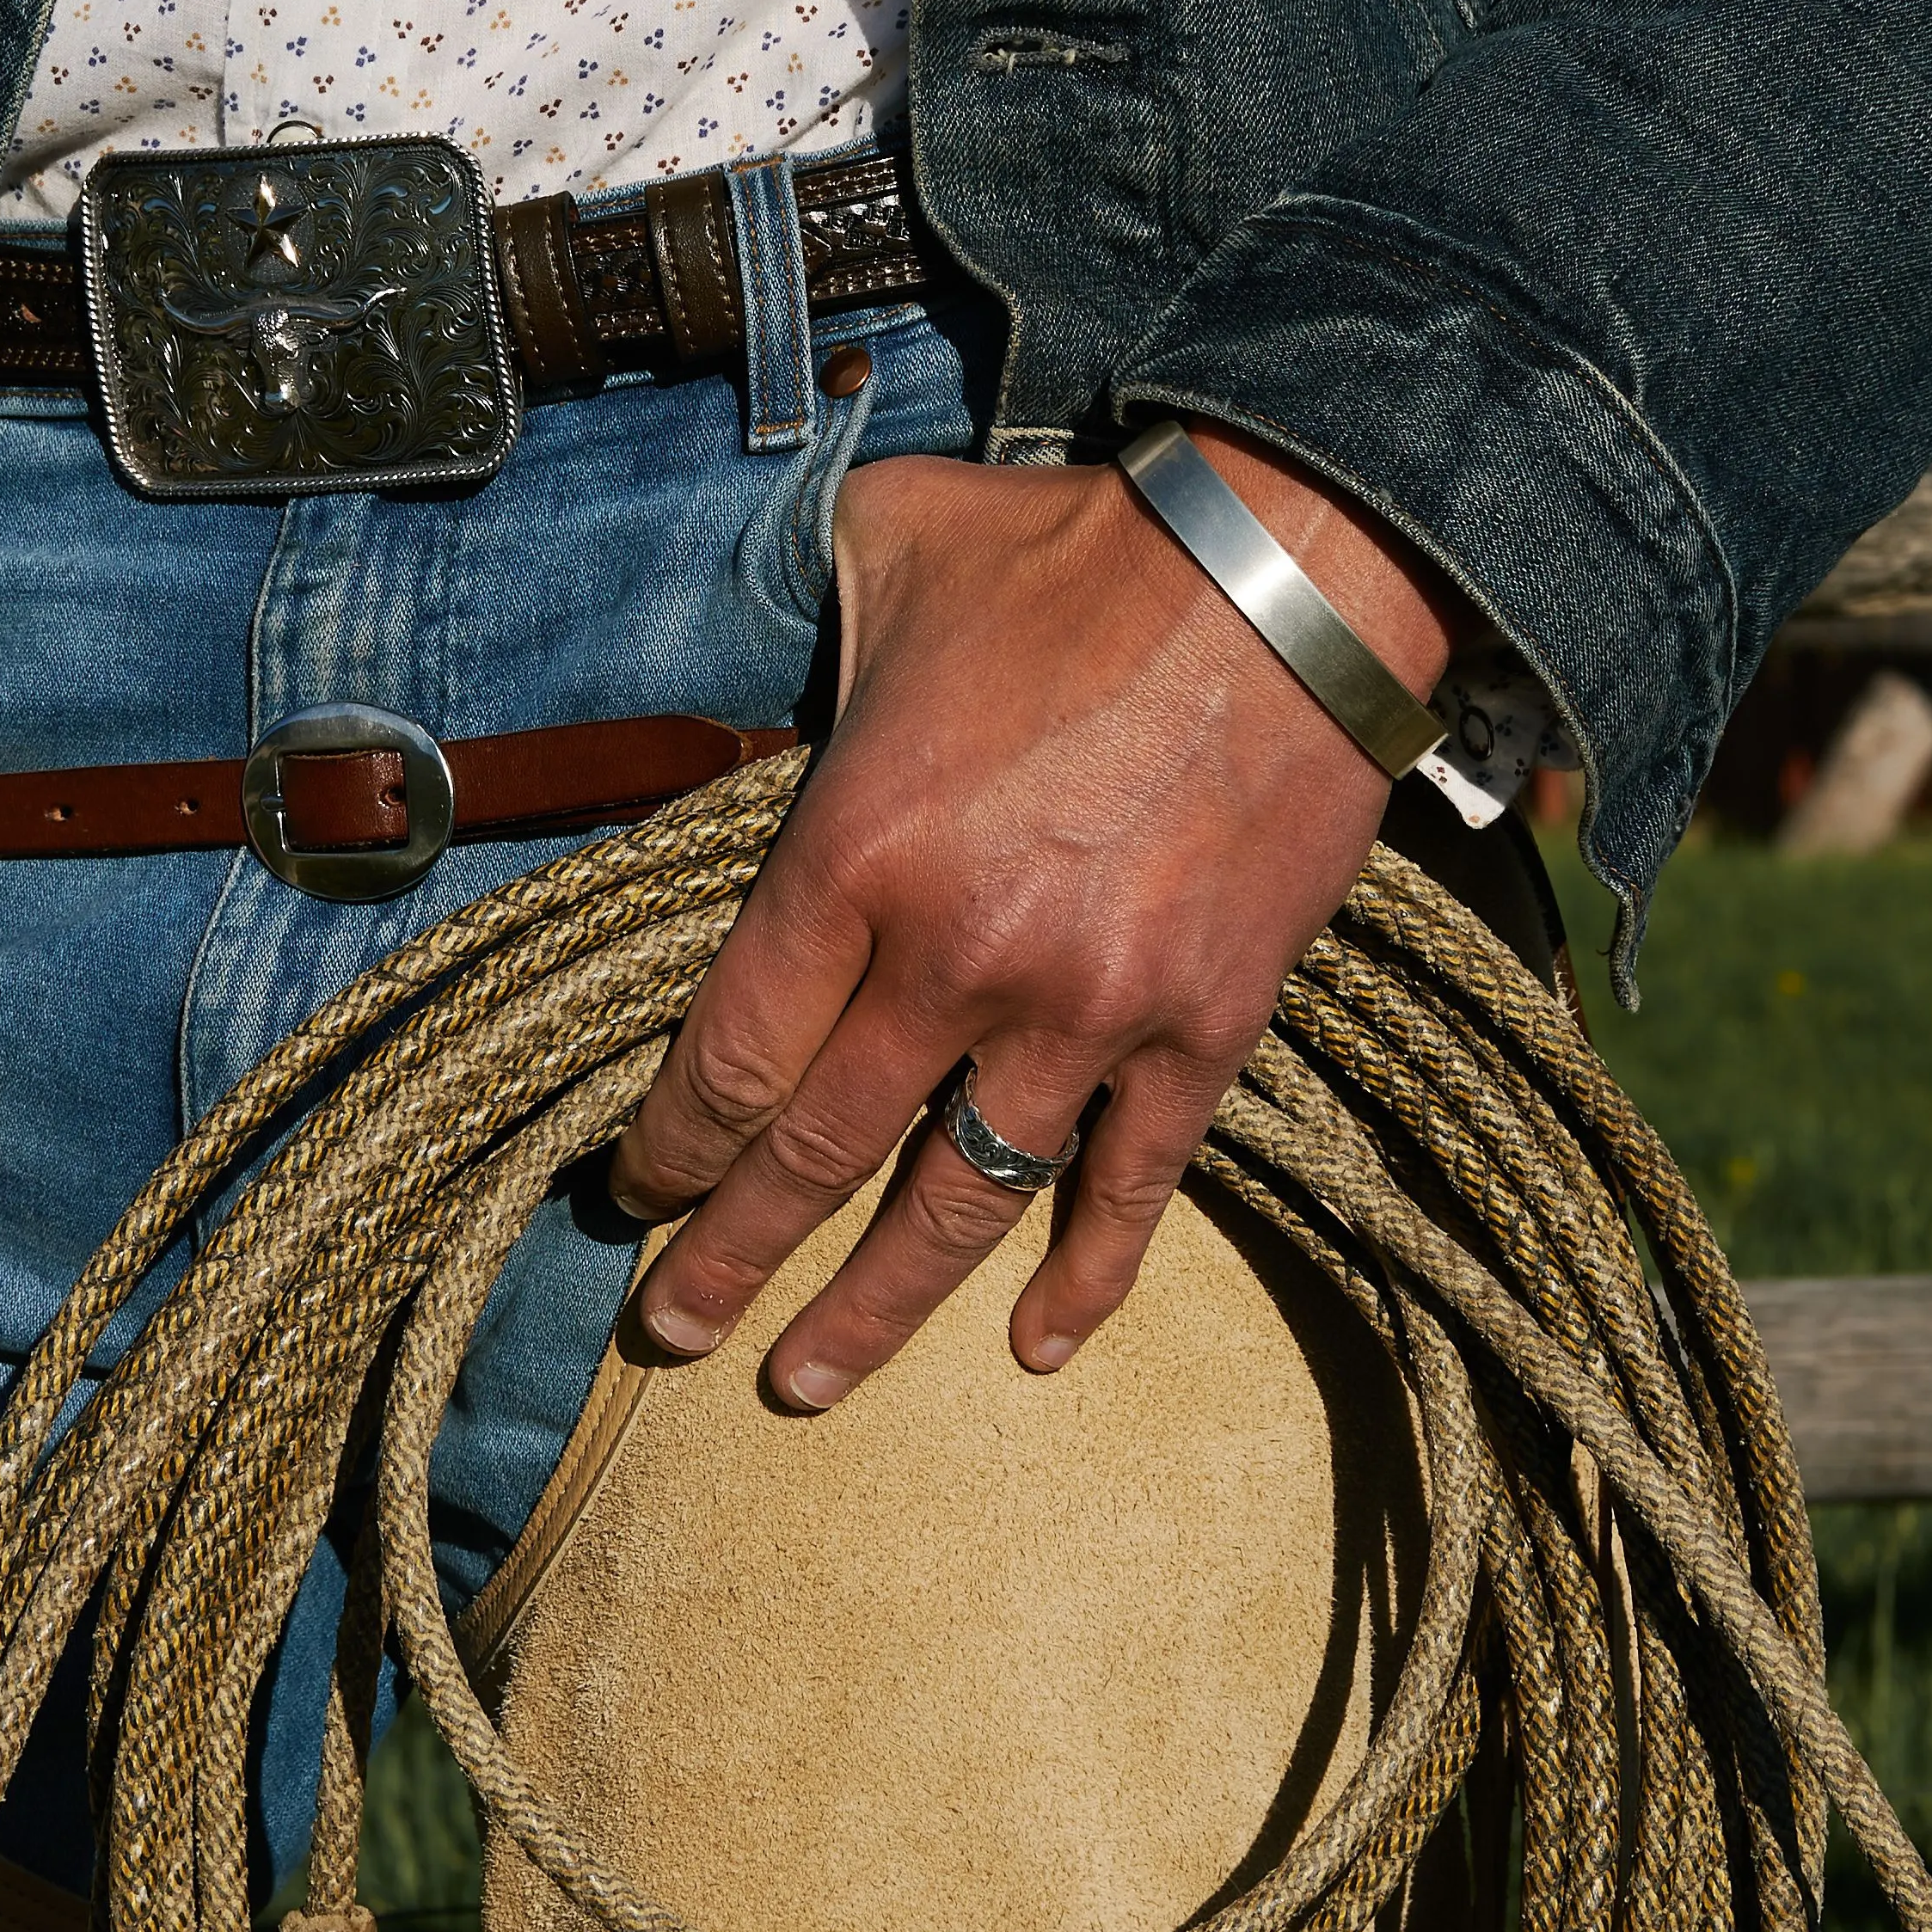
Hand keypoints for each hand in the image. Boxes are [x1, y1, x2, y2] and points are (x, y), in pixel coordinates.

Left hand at [609, 423, 1460, 1407]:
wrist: (1296, 562)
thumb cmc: (1076, 551)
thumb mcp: (891, 554)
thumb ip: (804, 632)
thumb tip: (759, 657)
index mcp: (856, 852)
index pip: (732, 1051)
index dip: (670, 1144)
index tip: (635, 1194)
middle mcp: (959, 956)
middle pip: (816, 1155)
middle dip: (729, 1257)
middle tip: (671, 1330)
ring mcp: (1090, 1007)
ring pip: (960, 1200)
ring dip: (875, 1306)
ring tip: (806, 1380)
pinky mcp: (1206, 1022)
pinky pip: (1134, 1183)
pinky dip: (1086, 1277)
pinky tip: (1038, 1346)